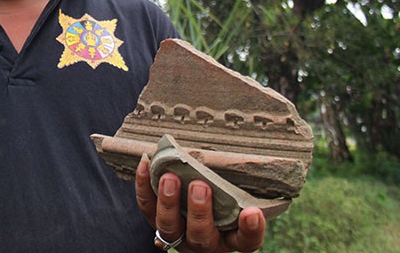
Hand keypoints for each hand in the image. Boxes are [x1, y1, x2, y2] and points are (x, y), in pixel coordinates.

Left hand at [135, 155, 264, 251]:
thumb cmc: (227, 199)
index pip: (246, 240)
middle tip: (200, 186)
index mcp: (231, 237)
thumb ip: (243, 187)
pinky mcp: (156, 220)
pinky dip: (144, 185)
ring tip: (170, 178)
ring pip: (169, 226)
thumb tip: (255, 158)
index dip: (251, 229)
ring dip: (168, 202)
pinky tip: (146, 163)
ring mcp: (178, 234)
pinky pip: (146, 206)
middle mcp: (205, 242)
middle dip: (199, 212)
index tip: (253, 212)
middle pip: (201, 236)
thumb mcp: (238, 197)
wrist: (196, 206)